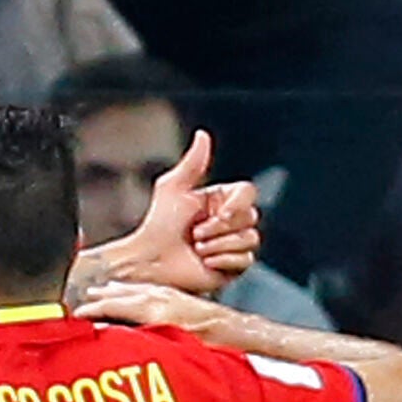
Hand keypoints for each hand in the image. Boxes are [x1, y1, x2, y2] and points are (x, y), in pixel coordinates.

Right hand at [74, 281, 233, 332]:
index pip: (122, 307)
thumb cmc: (216, 344)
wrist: (242, 330)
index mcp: (162, 312)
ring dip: (119, 290)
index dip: (99, 310)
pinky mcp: (184, 299)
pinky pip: (153, 289)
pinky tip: (134, 290)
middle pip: (128, 295)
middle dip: (104, 297)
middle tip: (83, 298)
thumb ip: (149, 340)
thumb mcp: (178, 347)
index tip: (80, 313)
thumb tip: (122, 340)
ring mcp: (176, 297)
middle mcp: (166, 300)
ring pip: (140, 290)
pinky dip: (137, 289)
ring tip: (102, 290)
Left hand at [121, 130, 259, 293]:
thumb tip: (202, 134)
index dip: (238, 204)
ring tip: (196, 249)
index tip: (219, 213)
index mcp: (221, 201)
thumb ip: (192, 163)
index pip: (249, 193)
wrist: (149, 260)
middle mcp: (230, 222)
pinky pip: (245, 260)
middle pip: (252, 217)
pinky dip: (222, 260)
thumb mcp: (173, 188)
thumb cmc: (157, 225)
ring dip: (218, 245)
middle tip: (195, 234)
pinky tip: (204, 263)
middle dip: (221, 228)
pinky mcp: (232, 267)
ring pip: (250, 239)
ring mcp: (233, 245)